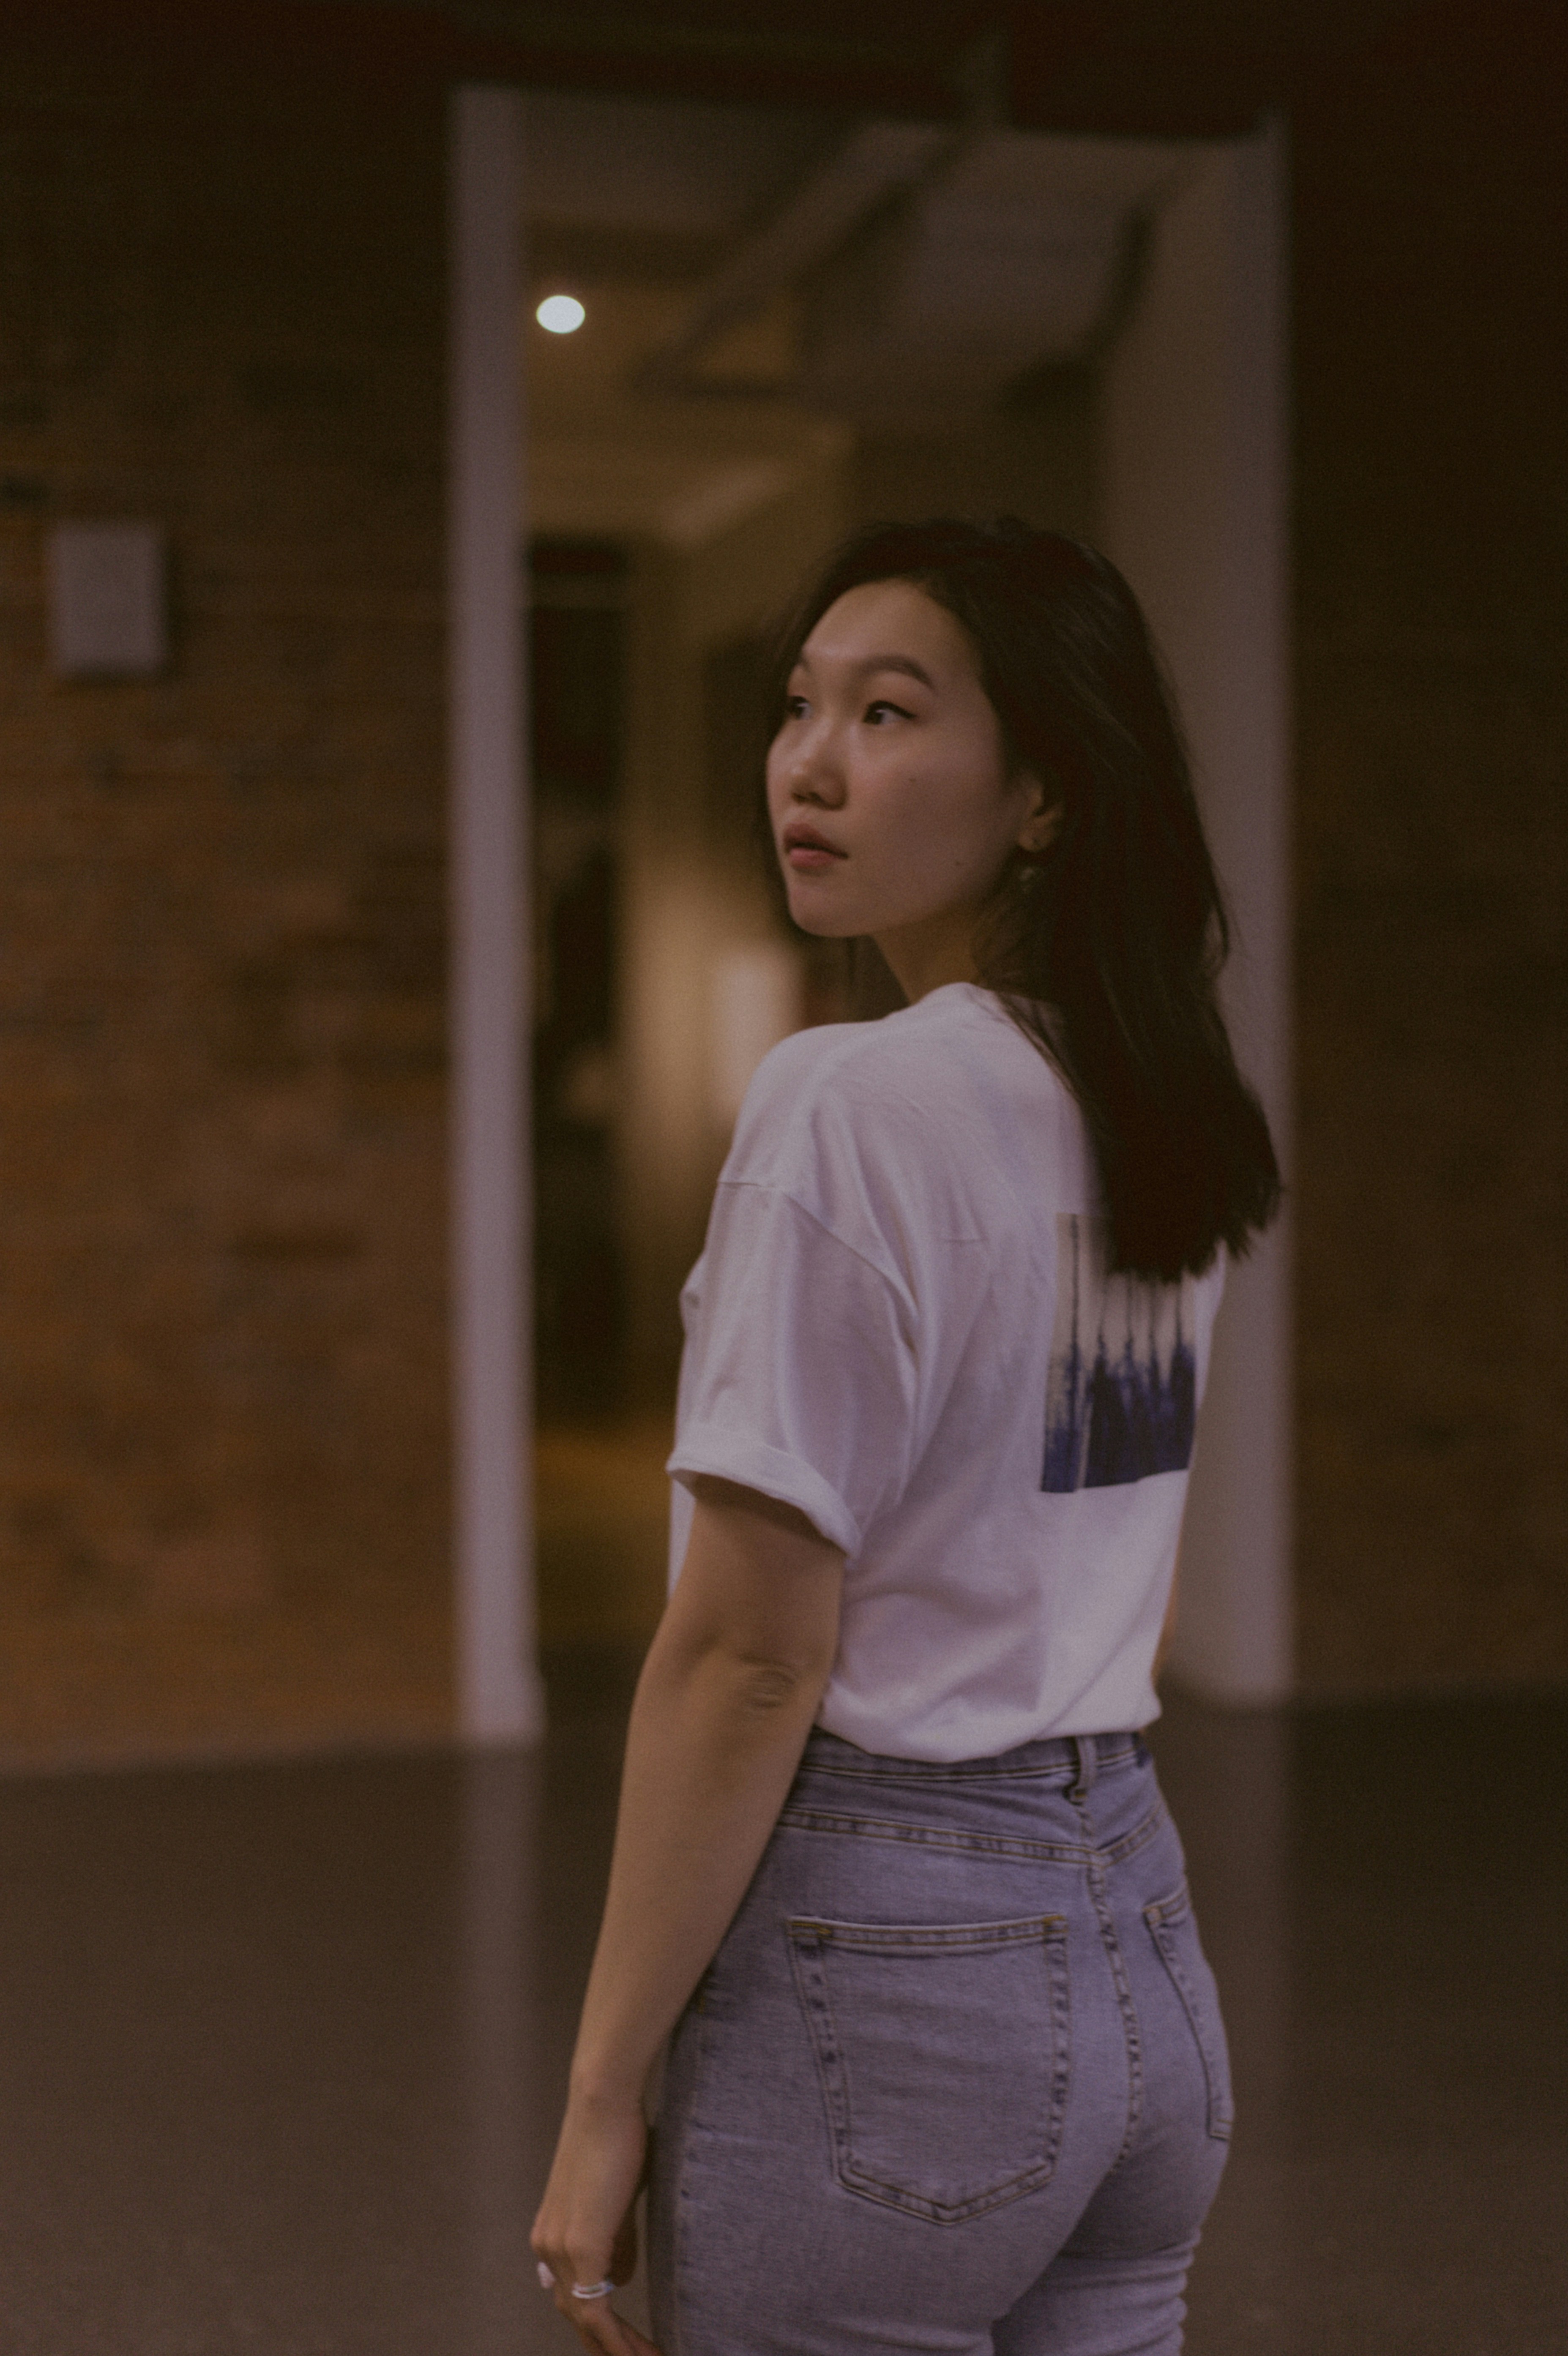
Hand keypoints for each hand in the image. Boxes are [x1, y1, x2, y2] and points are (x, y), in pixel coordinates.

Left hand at [531, 2093, 660, 2355]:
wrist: (603, 2101)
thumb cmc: (617, 2138)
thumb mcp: (615, 2201)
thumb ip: (615, 2242)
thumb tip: (619, 2280)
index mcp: (551, 2236)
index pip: (572, 2295)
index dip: (598, 2326)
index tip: (625, 2342)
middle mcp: (547, 2248)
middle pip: (574, 2315)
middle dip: (607, 2345)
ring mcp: (560, 2249)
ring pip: (584, 2320)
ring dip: (616, 2347)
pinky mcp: (581, 2246)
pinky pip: (595, 2312)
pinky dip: (615, 2339)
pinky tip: (638, 2353)